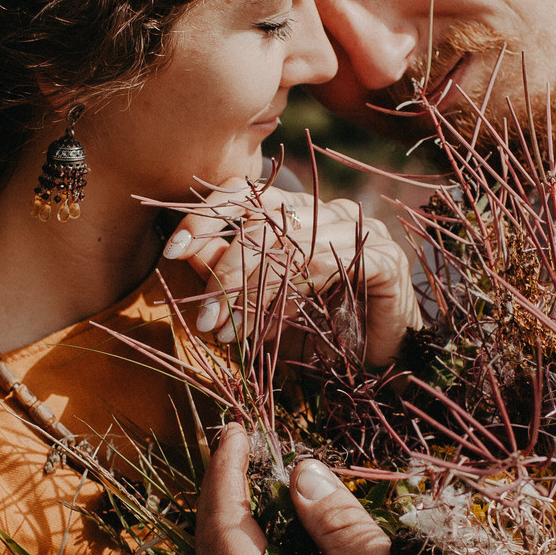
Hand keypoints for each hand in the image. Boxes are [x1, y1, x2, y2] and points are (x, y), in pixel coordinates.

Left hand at [163, 186, 418, 367]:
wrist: (378, 359)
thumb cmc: (317, 329)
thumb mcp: (260, 305)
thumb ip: (228, 275)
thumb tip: (185, 254)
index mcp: (291, 213)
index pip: (243, 195)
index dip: (205, 216)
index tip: (172, 249)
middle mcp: (322, 211)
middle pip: (263, 218)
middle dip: (226, 270)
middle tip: (206, 316)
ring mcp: (355, 229)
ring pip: (292, 243)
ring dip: (254, 291)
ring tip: (231, 332)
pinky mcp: (383, 256)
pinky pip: (328, 264)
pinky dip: (296, 295)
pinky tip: (277, 328)